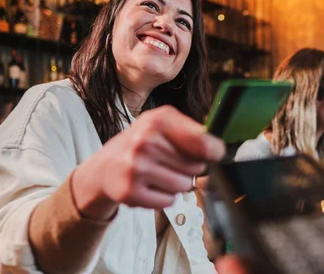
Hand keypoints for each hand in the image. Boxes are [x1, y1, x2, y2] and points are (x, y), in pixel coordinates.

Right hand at [72, 106, 224, 219]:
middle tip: (171, 163)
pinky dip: (164, 197)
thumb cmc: (141, 144)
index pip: (202, 142)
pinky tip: (150, 186)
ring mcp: (136, 168)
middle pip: (196, 167)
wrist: (104, 167)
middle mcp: (145, 142)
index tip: (214, 154)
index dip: (214, 151)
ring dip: (177, 184)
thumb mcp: (162, 125)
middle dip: (189, 168)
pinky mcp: (130, 191)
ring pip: (184, 186)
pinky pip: (169, 201)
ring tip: (159, 174)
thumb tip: (219, 148)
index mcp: (158, 121)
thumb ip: (192, 132)